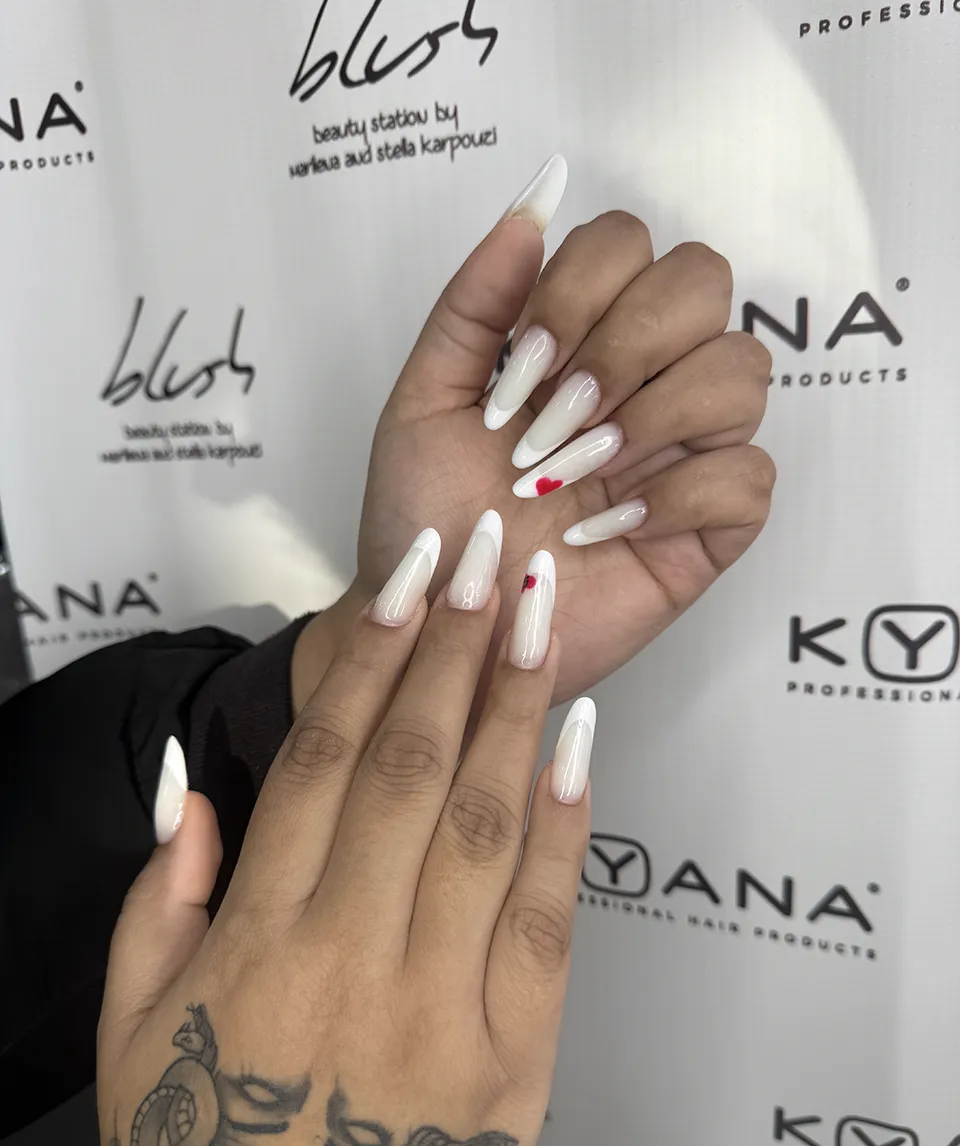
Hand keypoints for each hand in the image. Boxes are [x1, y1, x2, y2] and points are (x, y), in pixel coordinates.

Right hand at [99, 526, 592, 1145]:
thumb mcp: (134, 1033)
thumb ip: (162, 901)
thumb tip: (198, 791)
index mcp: (257, 943)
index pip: (326, 760)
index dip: (369, 655)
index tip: (404, 580)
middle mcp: (351, 960)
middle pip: (413, 767)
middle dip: (453, 645)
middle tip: (487, 553)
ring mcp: (444, 1010)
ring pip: (483, 823)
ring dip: (512, 703)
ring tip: (535, 612)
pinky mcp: (517, 1063)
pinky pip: (545, 920)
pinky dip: (562, 823)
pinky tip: (574, 740)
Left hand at [295, 157, 773, 708]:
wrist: (435, 622)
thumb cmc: (427, 516)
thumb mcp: (423, 402)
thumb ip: (473, 304)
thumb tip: (535, 201)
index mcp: (579, 339)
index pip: (630, 243)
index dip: (579, 292)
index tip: (516, 374)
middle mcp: (643, 381)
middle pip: (703, 283)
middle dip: (622, 346)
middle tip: (550, 425)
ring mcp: (682, 451)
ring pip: (742, 370)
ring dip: (652, 416)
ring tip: (575, 477)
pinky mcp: (709, 527)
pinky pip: (750, 476)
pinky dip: (678, 495)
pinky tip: (610, 527)